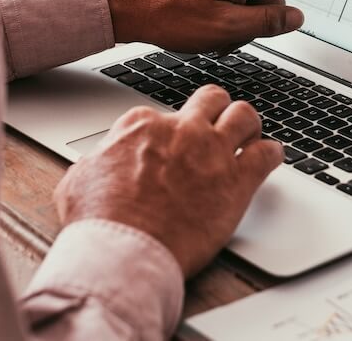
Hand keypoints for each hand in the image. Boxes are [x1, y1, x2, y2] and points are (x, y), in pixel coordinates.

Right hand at [53, 85, 282, 276]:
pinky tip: (270, 159)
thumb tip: (100, 162)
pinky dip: (272, 154)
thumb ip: (97, 161)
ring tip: (249, 135)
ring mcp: (212, 151)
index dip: (170, 131)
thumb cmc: (98, 221)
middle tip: (218, 125)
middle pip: (211, 99)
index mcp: (143, 125)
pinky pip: (268, 153)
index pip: (164, 113)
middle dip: (216, 110)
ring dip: (248, 124)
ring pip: (244, 115)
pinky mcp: (237, 180)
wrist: (123, 251)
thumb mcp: (79, 179)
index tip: (172, 145)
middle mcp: (182, 129)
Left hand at [103, 0, 351, 53]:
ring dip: (240, 17)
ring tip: (209, 33)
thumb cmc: (170, 16)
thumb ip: (268, 23)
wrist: (126, 3)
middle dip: (258, 18)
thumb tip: (295, 16)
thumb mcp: (226, 30)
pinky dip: (227, 9)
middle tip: (226, 38)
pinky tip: (203, 22)